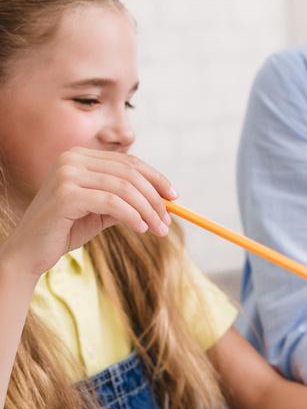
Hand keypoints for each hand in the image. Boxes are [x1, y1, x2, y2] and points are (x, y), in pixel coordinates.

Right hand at [0, 148, 174, 276]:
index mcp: (79, 157)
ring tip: (159, 229)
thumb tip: (165, 198)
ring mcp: (67, 174)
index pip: (128, 162)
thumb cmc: (65, 229)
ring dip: (148, 210)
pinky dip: (133, 216)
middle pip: (129, 173)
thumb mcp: (102, 210)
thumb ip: (127, 200)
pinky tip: (142, 229)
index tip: (174, 196)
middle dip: (155, 198)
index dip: (155, 178)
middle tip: (169, 220)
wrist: (30, 252)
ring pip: (124, 188)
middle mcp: (71, 159)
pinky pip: (113, 203)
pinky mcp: (66, 194)